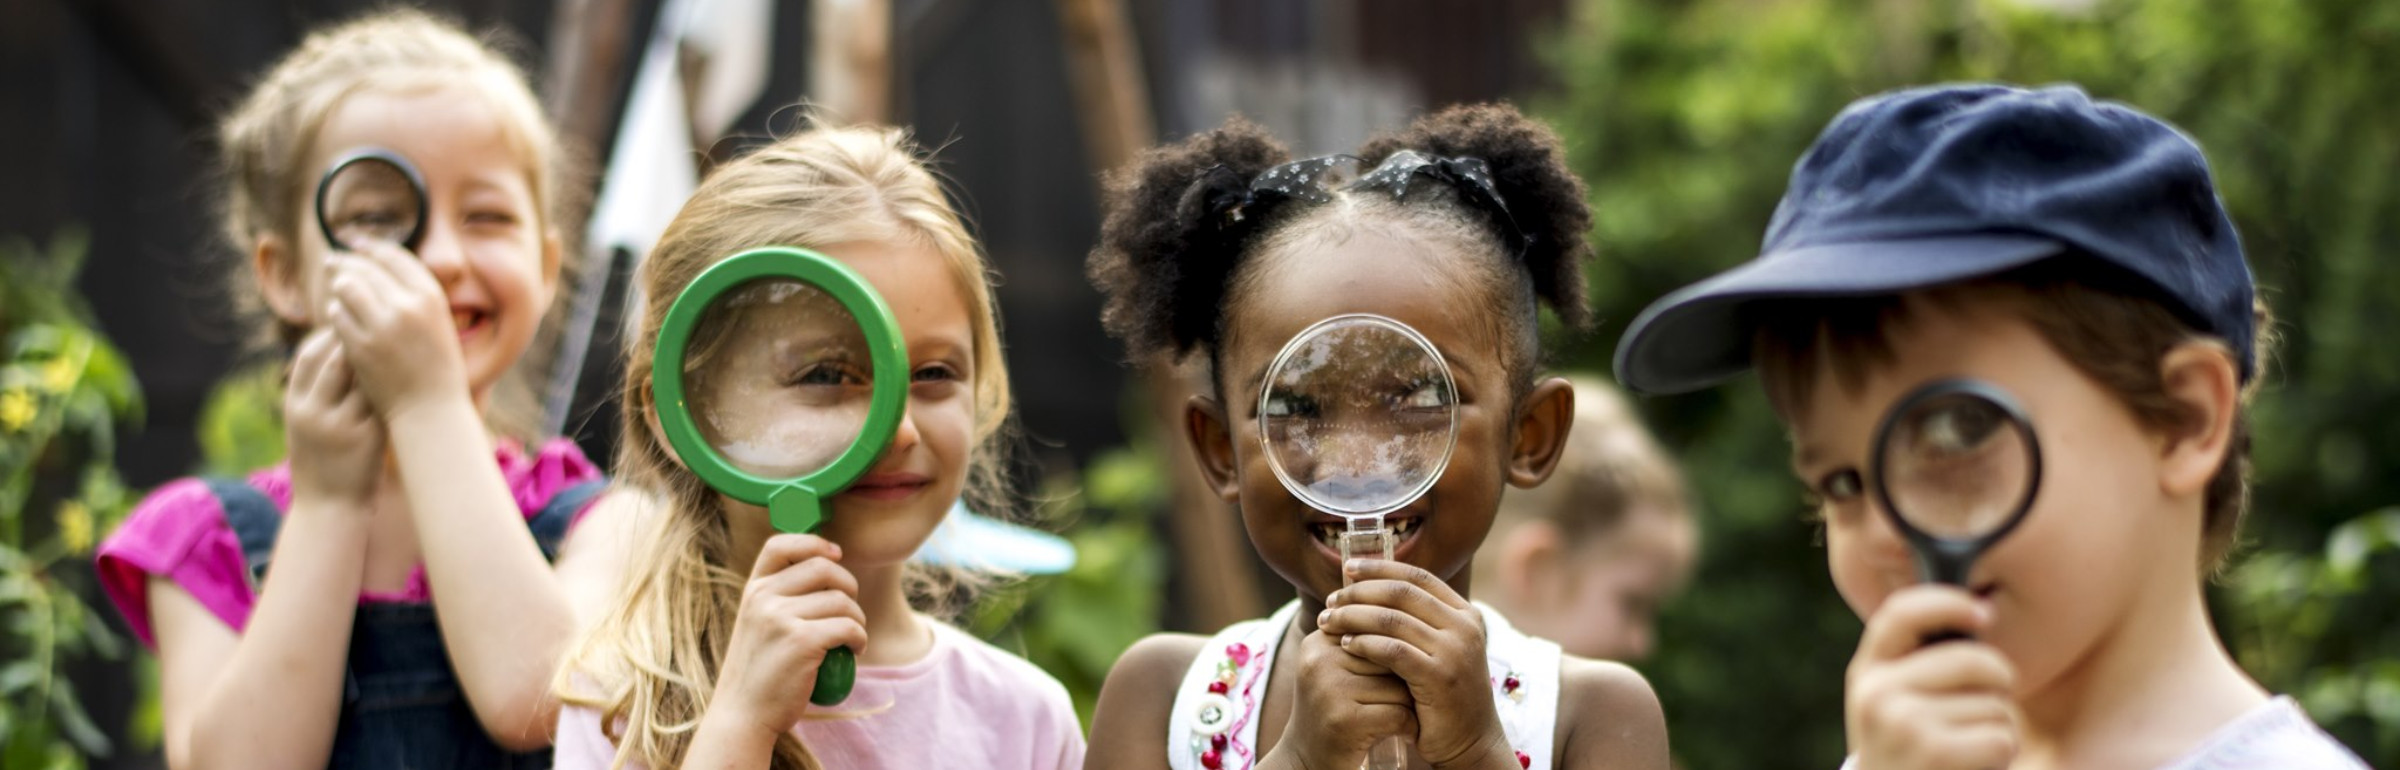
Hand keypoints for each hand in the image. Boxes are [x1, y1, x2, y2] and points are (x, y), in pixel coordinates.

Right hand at [284, 329, 384, 508]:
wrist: (328, 508)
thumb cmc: (321, 462)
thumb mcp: (305, 425)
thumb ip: (315, 392)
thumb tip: (336, 350)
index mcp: (294, 405)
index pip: (307, 354)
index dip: (329, 335)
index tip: (351, 323)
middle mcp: (312, 412)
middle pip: (334, 359)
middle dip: (357, 339)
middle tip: (381, 324)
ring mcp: (339, 425)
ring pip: (361, 377)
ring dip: (378, 358)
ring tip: (395, 344)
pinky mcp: (367, 437)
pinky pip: (381, 400)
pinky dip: (392, 383)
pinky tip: (406, 372)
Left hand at [323, 243, 468, 418]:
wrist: (430, 410)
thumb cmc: (437, 368)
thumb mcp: (439, 323)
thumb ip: (415, 296)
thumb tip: (381, 268)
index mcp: (431, 297)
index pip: (394, 256)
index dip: (372, 246)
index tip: (357, 242)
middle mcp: (406, 306)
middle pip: (365, 268)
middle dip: (345, 261)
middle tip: (332, 260)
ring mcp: (381, 326)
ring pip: (346, 288)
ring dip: (339, 287)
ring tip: (336, 287)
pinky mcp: (358, 345)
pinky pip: (336, 315)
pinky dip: (335, 313)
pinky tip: (338, 315)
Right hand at [710, 534, 867, 737]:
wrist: (742, 715)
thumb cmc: (758, 674)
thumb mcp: (758, 626)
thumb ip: (779, 601)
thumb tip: (826, 571)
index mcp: (753, 590)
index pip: (780, 544)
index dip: (814, 543)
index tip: (836, 554)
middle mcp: (763, 598)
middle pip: (823, 568)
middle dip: (848, 585)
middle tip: (850, 610)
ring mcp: (781, 618)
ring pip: (841, 600)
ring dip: (858, 618)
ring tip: (852, 637)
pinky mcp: (802, 641)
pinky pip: (848, 626)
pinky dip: (860, 638)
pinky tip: (854, 650)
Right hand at [1261, 618, 1415, 769]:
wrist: (1306, 761)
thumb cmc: (1335, 711)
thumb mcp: (1336, 669)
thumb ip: (1361, 639)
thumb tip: (1408, 601)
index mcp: (1318, 641)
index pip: (1378, 629)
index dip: (1397, 655)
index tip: (1396, 676)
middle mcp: (1319, 661)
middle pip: (1391, 655)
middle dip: (1405, 678)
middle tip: (1405, 697)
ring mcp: (1329, 690)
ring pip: (1399, 685)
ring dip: (1410, 704)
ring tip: (1400, 715)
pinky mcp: (1344, 721)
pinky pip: (1398, 713)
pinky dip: (1409, 727)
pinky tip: (1404, 733)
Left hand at [1321, 559, 1512, 768]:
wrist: (1469, 741)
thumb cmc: (1442, 694)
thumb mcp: (1438, 649)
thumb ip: (1416, 621)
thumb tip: (1368, 588)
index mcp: (1465, 613)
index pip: (1418, 576)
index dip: (1380, 568)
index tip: (1348, 568)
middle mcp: (1464, 627)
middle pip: (1401, 593)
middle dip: (1360, 593)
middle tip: (1331, 601)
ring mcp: (1454, 651)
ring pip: (1392, 619)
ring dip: (1353, 617)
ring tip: (1329, 622)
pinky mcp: (1439, 677)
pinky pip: (1392, 650)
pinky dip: (1364, 644)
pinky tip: (1345, 645)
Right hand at [1846, 585, 2019, 769]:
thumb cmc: (1906, 753)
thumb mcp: (1891, 704)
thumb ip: (1917, 663)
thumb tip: (1977, 613)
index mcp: (1867, 673)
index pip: (1902, 613)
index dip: (1947, 602)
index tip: (1982, 613)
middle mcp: (1878, 693)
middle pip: (1972, 660)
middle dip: (1998, 682)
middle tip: (1986, 704)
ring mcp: (1904, 722)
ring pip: (1994, 704)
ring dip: (1996, 727)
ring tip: (1965, 748)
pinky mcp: (1935, 753)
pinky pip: (2001, 736)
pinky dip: (2001, 754)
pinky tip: (1973, 766)